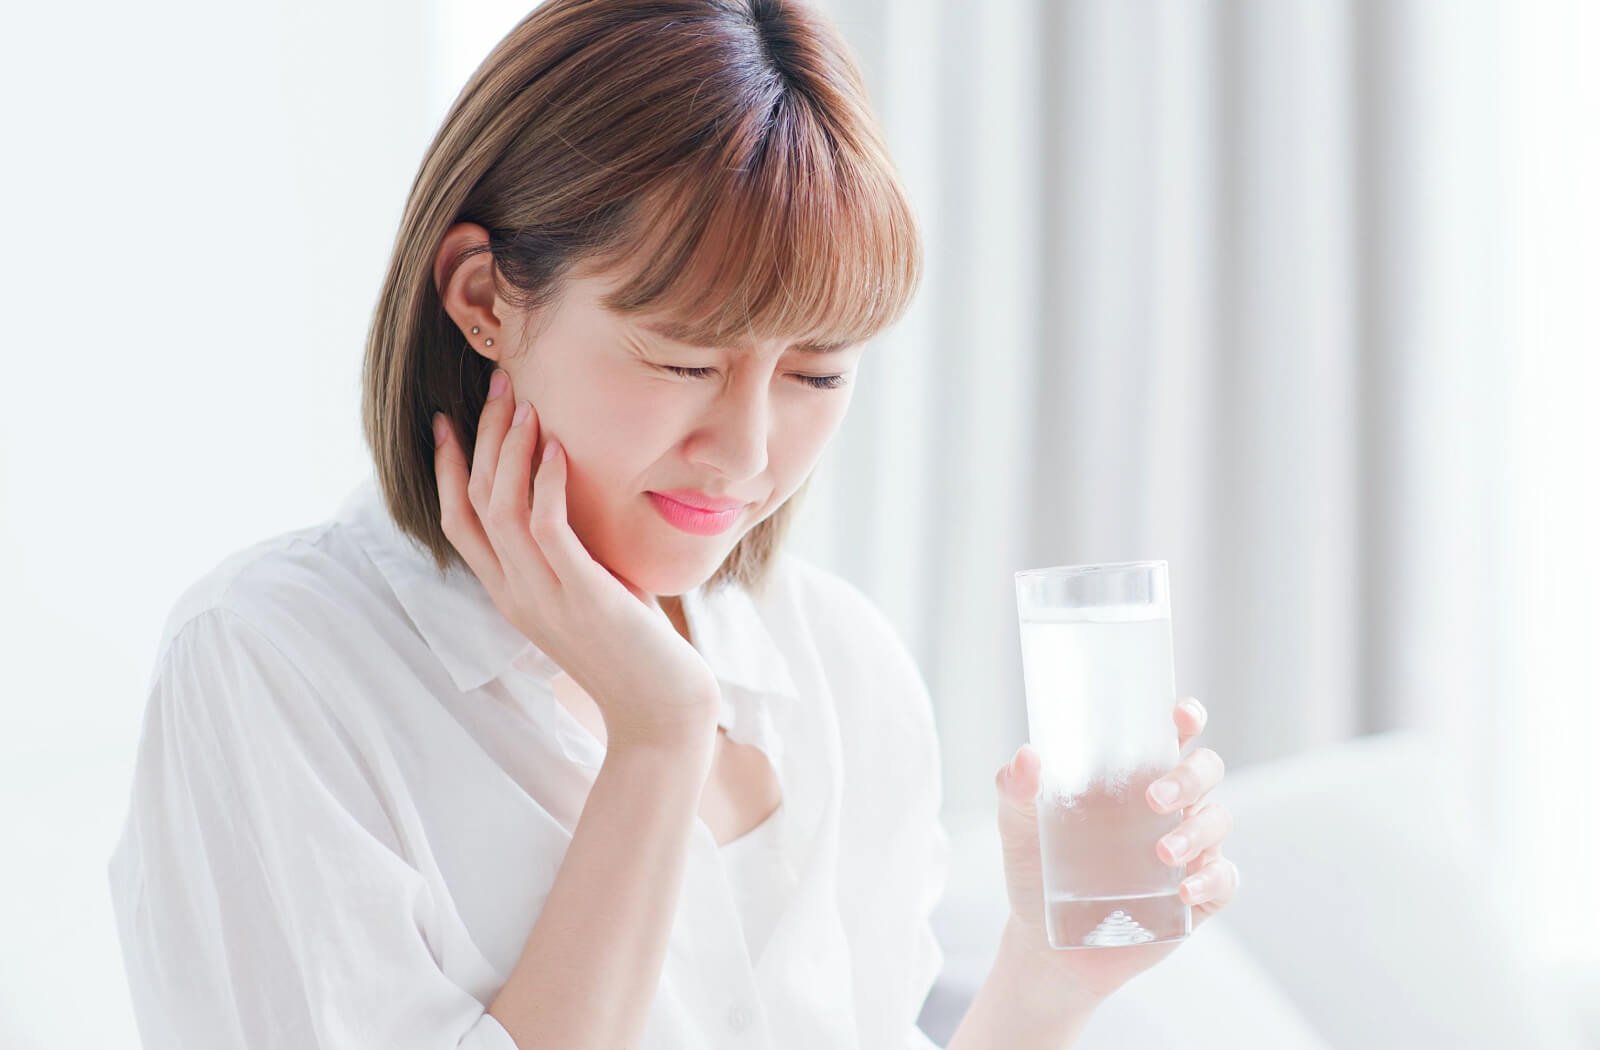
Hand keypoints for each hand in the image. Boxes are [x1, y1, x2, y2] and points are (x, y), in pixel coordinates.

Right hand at [431, 368, 721, 750]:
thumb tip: (582, 500)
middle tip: (496, 386)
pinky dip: (547, 482)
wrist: (662, 712)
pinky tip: (557, 447)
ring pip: (501, 509)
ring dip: (509, 449)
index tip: (447, 419)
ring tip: (525, 402)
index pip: (457, 522)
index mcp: (510, 595)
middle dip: (479, 439)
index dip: (447, 469)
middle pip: (473, 503)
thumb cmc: (637, 650)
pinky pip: (548, 529)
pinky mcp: (583, 597)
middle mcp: (516, 595)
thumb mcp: (591, 592)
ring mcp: (544, 598)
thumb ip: (573, 553)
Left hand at [993, 697, 1239, 1000]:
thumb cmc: (1037, 867)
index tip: (1181, 716)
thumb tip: (1027, 756)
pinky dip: (1211, 879)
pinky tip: (1183, 890)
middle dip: (1190, 777)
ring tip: (1162, 854)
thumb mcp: (1019, 826)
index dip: (1186, 718)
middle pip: (1205, 770)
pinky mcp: (1196, 893)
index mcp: (1130, 775)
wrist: (1045, 942)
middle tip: (1155, 799)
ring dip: (1196, 832)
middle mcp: (1168, 804)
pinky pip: (1224, 878)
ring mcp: (1187, 847)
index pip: (1171, 734)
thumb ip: (1016, 788)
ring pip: (1217, 820)